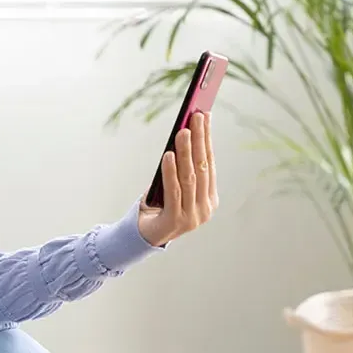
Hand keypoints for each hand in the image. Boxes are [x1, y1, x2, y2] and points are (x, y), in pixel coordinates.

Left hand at [137, 112, 217, 246]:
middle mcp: (205, 207)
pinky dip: (170, 172)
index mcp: (209, 198)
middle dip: (200, 139)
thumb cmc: (158, 205)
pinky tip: (168, 155)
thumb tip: (181, 134)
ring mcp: (193, 216)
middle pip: (202, 166)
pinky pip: (174, 191)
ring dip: (186, 152)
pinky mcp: (176, 221)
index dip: (207, 138)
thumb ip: (178, 167)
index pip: (209, 162)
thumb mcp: (171, 184)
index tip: (204, 116)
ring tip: (182, 131)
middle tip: (196, 116)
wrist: (143, 236)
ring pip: (190, 177)